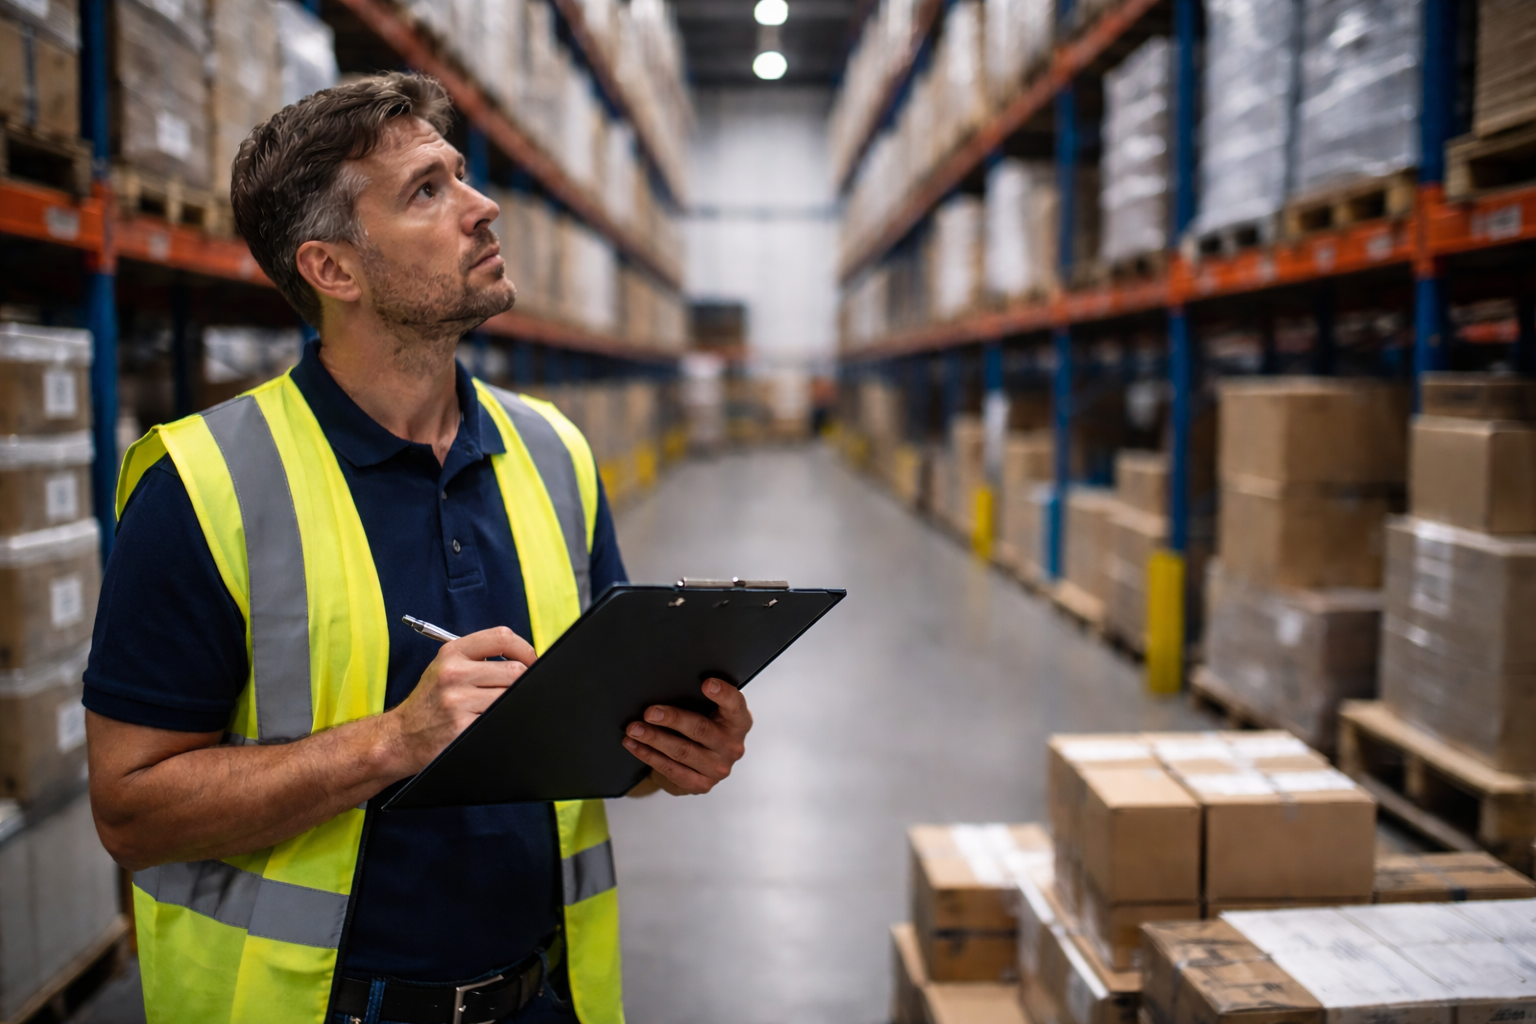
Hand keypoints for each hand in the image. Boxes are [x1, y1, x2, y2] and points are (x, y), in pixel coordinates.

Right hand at [386, 627, 535, 773]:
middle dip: (524, 682)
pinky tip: (490, 722)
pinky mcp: (463, 728)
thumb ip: (480, 658)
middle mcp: (453, 674)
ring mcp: (458, 702)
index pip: (502, 637)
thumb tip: (525, 660)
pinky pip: (500, 719)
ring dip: (512, 703)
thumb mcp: (446, 668)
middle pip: (515, 670)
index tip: (531, 661)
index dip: (526, 649)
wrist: (401, 737)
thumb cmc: (430, 702)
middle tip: (519, 690)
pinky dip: (503, 720)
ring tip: (499, 708)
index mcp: (452, 653)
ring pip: (511, 696)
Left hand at [622, 678, 751, 795]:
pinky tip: (635, 745)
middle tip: (650, 712)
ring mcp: (718, 768)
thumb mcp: (710, 712)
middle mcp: (733, 746)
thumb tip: (668, 685)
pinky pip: (671, 769)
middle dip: (672, 719)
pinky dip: (649, 756)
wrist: (702, 765)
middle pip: (701, 729)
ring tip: (634, 729)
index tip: (706, 683)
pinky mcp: (701, 784)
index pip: (735, 705)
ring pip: (682, 751)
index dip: (724, 694)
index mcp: (739, 722)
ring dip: (654, 739)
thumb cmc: (704, 728)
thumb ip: (701, 700)